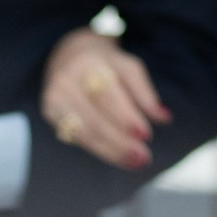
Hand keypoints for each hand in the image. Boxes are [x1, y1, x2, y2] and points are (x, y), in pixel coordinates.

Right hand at [41, 28, 170, 170]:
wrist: (69, 54)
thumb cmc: (107, 64)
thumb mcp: (129, 68)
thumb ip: (145, 92)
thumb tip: (165, 117)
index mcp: (89, 64)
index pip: (106, 95)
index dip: (125, 117)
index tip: (146, 135)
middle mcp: (66, 81)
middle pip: (94, 118)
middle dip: (120, 141)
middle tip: (144, 157)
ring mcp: (54, 98)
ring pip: (84, 132)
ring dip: (111, 151)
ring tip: (135, 162)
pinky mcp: (51, 113)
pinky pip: (75, 137)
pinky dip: (99, 149)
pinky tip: (117, 157)